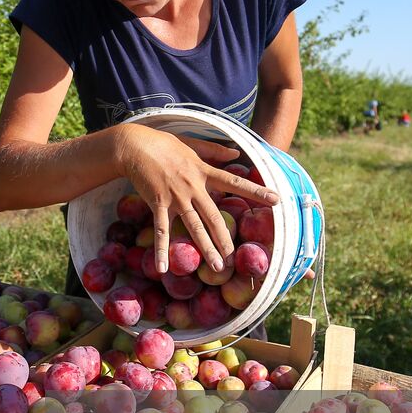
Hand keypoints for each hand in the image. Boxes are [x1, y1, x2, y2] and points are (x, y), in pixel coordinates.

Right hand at [113, 124, 279, 276]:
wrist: (135, 146)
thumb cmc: (163, 144)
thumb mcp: (192, 143)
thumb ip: (214, 149)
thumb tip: (235, 153)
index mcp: (203, 171)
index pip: (234, 183)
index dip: (256, 191)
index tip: (276, 200)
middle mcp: (193, 187)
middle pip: (213, 216)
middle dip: (226, 238)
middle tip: (235, 257)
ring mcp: (175, 197)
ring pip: (194, 227)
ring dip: (205, 248)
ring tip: (216, 267)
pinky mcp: (158, 203)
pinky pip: (161, 230)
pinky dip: (162, 250)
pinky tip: (163, 269)